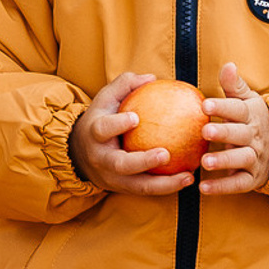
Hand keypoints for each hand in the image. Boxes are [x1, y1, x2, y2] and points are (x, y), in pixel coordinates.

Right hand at [68, 72, 192, 197]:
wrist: (79, 154)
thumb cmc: (100, 119)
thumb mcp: (105, 99)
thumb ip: (125, 85)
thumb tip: (151, 78)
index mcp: (94, 134)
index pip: (103, 129)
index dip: (117, 125)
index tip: (136, 118)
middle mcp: (102, 159)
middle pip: (121, 164)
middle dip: (143, 162)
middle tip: (165, 154)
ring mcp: (112, 178)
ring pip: (138, 186)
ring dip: (164, 184)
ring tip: (188, 176)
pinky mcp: (124, 189)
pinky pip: (148, 191)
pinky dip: (168, 187)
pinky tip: (189, 178)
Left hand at [199, 64, 268, 195]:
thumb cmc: (253, 119)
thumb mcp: (248, 101)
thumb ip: (234, 86)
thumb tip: (228, 65)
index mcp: (251, 115)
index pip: (237, 110)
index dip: (222, 107)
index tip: (205, 105)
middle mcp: (254, 137)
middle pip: (240, 134)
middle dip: (223, 133)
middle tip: (204, 132)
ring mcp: (255, 158)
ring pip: (241, 159)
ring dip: (224, 161)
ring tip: (204, 161)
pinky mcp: (252, 178)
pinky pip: (239, 183)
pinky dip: (222, 187)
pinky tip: (203, 188)